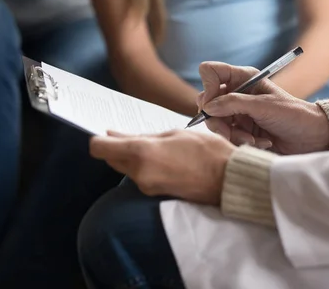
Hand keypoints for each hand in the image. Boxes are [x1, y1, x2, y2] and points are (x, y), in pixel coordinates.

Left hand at [90, 130, 234, 205]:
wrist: (228, 179)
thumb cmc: (206, 150)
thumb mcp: (174, 134)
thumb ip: (142, 136)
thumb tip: (114, 135)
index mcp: (142, 152)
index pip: (100, 148)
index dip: (100, 139)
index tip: (109, 134)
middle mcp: (139, 172)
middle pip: (112, 159)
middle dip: (118, 148)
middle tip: (135, 137)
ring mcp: (146, 186)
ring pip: (126, 169)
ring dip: (133, 158)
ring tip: (158, 148)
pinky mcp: (155, 194)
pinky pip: (139, 178)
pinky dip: (144, 168)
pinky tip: (163, 160)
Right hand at [197, 62, 328, 154]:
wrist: (312, 138)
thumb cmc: (294, 115)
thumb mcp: (264, 106)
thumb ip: (234, 103)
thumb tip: (207, 107)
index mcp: (243, 78)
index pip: (211, 72)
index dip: (208, 87)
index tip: (214, 105)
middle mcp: (237, 93)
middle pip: (207, 102)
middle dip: (218, 120)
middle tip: (230, 132)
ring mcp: (238, 113)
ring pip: (215, 122)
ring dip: (232, 134)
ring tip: (253, 140)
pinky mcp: (241, 130)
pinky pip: (226, 136)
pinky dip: (240, 142)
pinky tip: (259, 143)